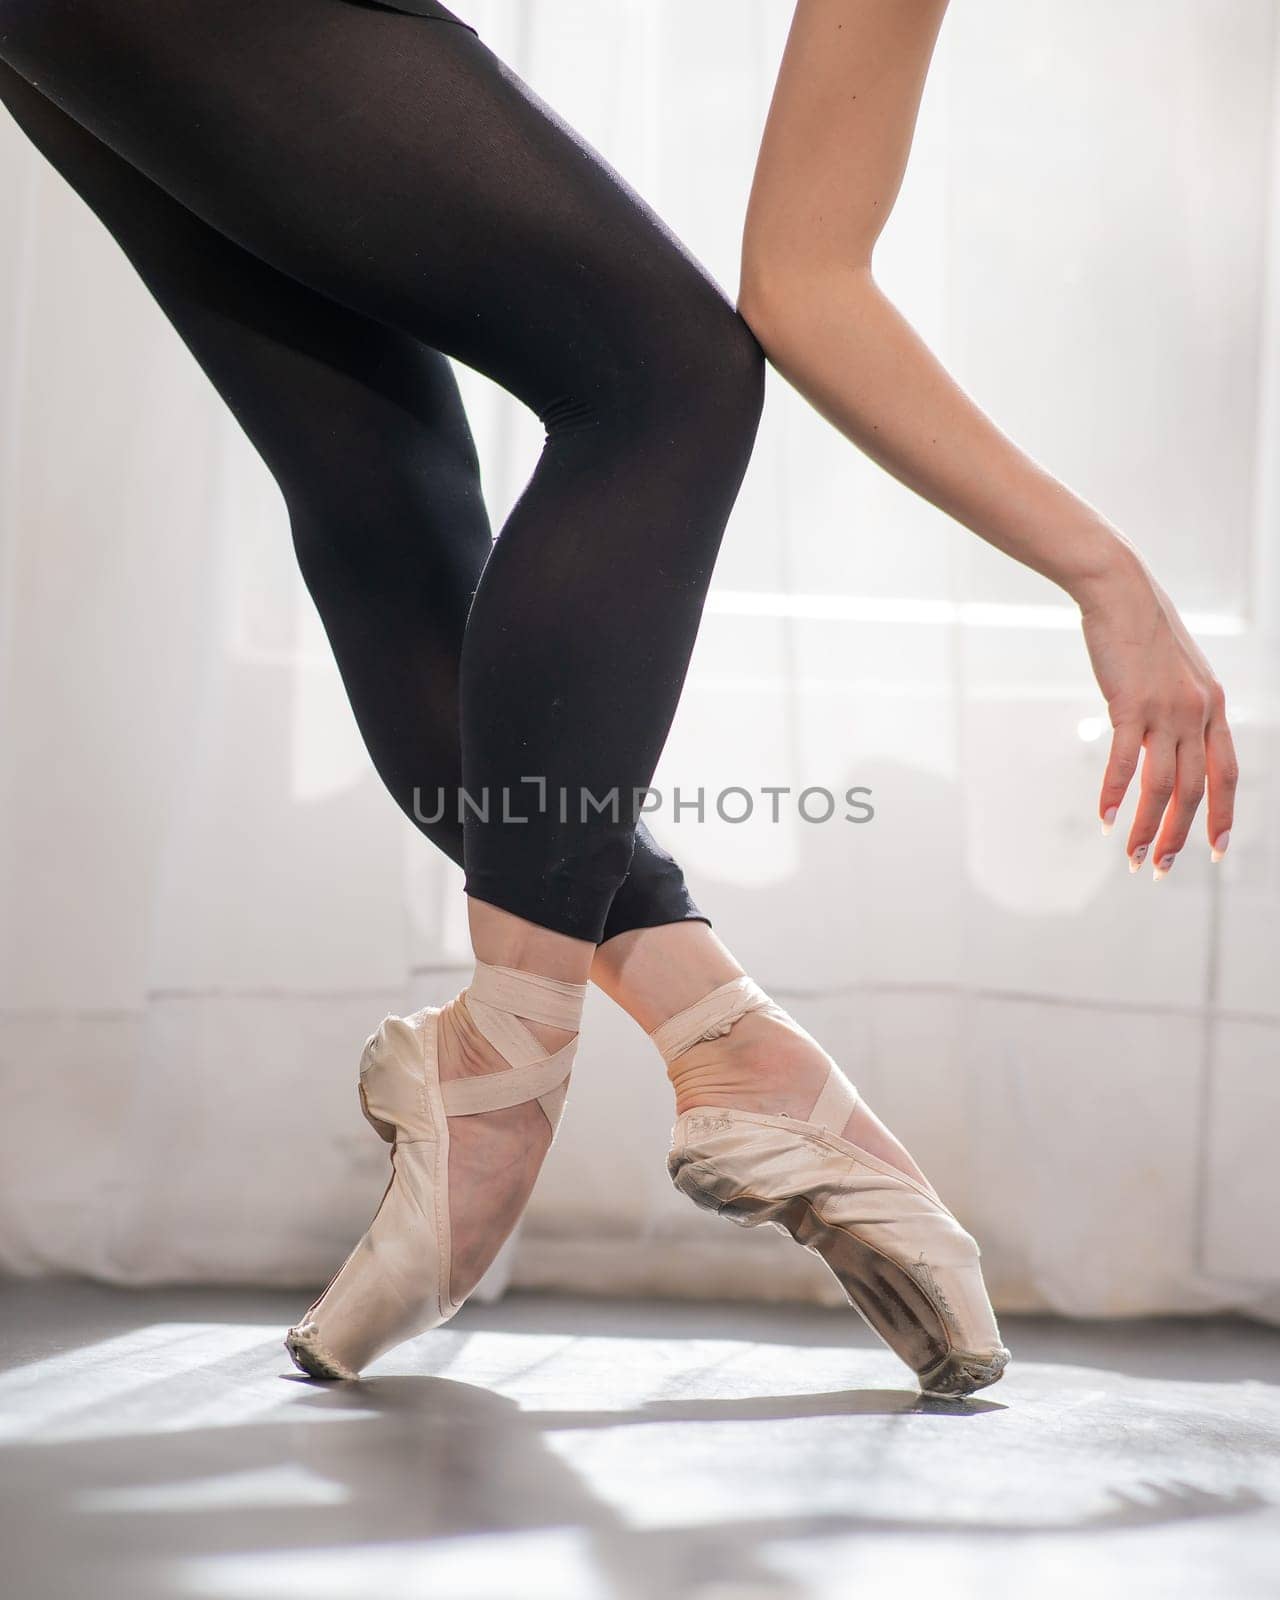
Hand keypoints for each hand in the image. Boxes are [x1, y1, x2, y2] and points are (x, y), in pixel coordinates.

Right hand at [1074, 545, 1237, 877]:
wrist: (1120, 590)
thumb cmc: (1141, 629)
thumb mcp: (1175, 670)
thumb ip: (1180, 705)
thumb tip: (1171, 735)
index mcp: (1212, 706)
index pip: (1224, 774)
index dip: (1222, 815)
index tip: (1215, 850)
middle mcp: (1197, 712)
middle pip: (1193, 790)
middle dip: (1179, 836)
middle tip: (1162, 869)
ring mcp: (1167, 710)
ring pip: (1163, 786)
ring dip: (1148, 828)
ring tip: (1133, 858)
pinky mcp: (1131, 704)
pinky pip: (1126, 763)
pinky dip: (1115, 795)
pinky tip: (1105, 819)